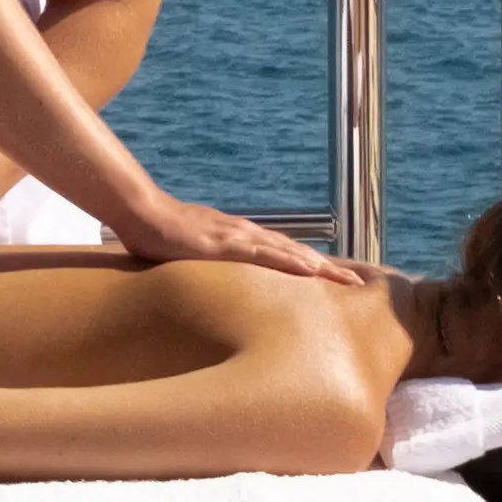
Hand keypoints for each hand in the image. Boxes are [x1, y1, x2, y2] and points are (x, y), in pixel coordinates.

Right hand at [114, 194, 370, 283]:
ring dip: (322, 267)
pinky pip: (266, 255)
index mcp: (241, 239)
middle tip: (359, 284)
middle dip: (330, 269)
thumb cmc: (160, 236)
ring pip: (290, 253)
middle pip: (298, 253)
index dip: (313, 266)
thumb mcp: (192, 256)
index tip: (337, 280)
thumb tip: (215, 287)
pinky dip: (291, 262)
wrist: (142, 214)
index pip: (285, 254)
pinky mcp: (226, 244)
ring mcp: (239, 237)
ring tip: (348, 281)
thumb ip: (208, 267)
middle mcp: (248, 235)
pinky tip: (311, 271)